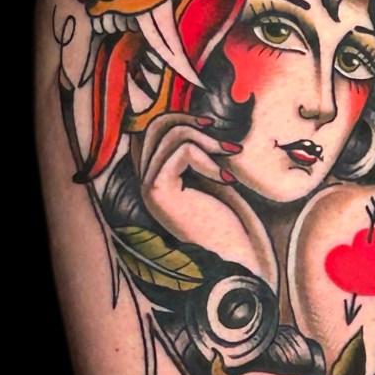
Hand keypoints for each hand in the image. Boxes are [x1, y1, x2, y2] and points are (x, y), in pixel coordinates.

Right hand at [138, 113, 277, 287]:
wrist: (230, 258)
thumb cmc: (224, 222)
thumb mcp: (207, 178)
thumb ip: (195, 153)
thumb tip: (199, 120)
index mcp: (153, 176)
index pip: (150, 129)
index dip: (177, 117)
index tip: (210, 124)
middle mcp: (143, 180)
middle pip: (155, 125)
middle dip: (191, 121)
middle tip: (222, 137)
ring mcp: (147, 186)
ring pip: (172, 135)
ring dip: (209, 143)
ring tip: (232, 158)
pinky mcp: (158, 190)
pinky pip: (183, 152)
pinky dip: (209, 161)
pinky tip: (227, 181)